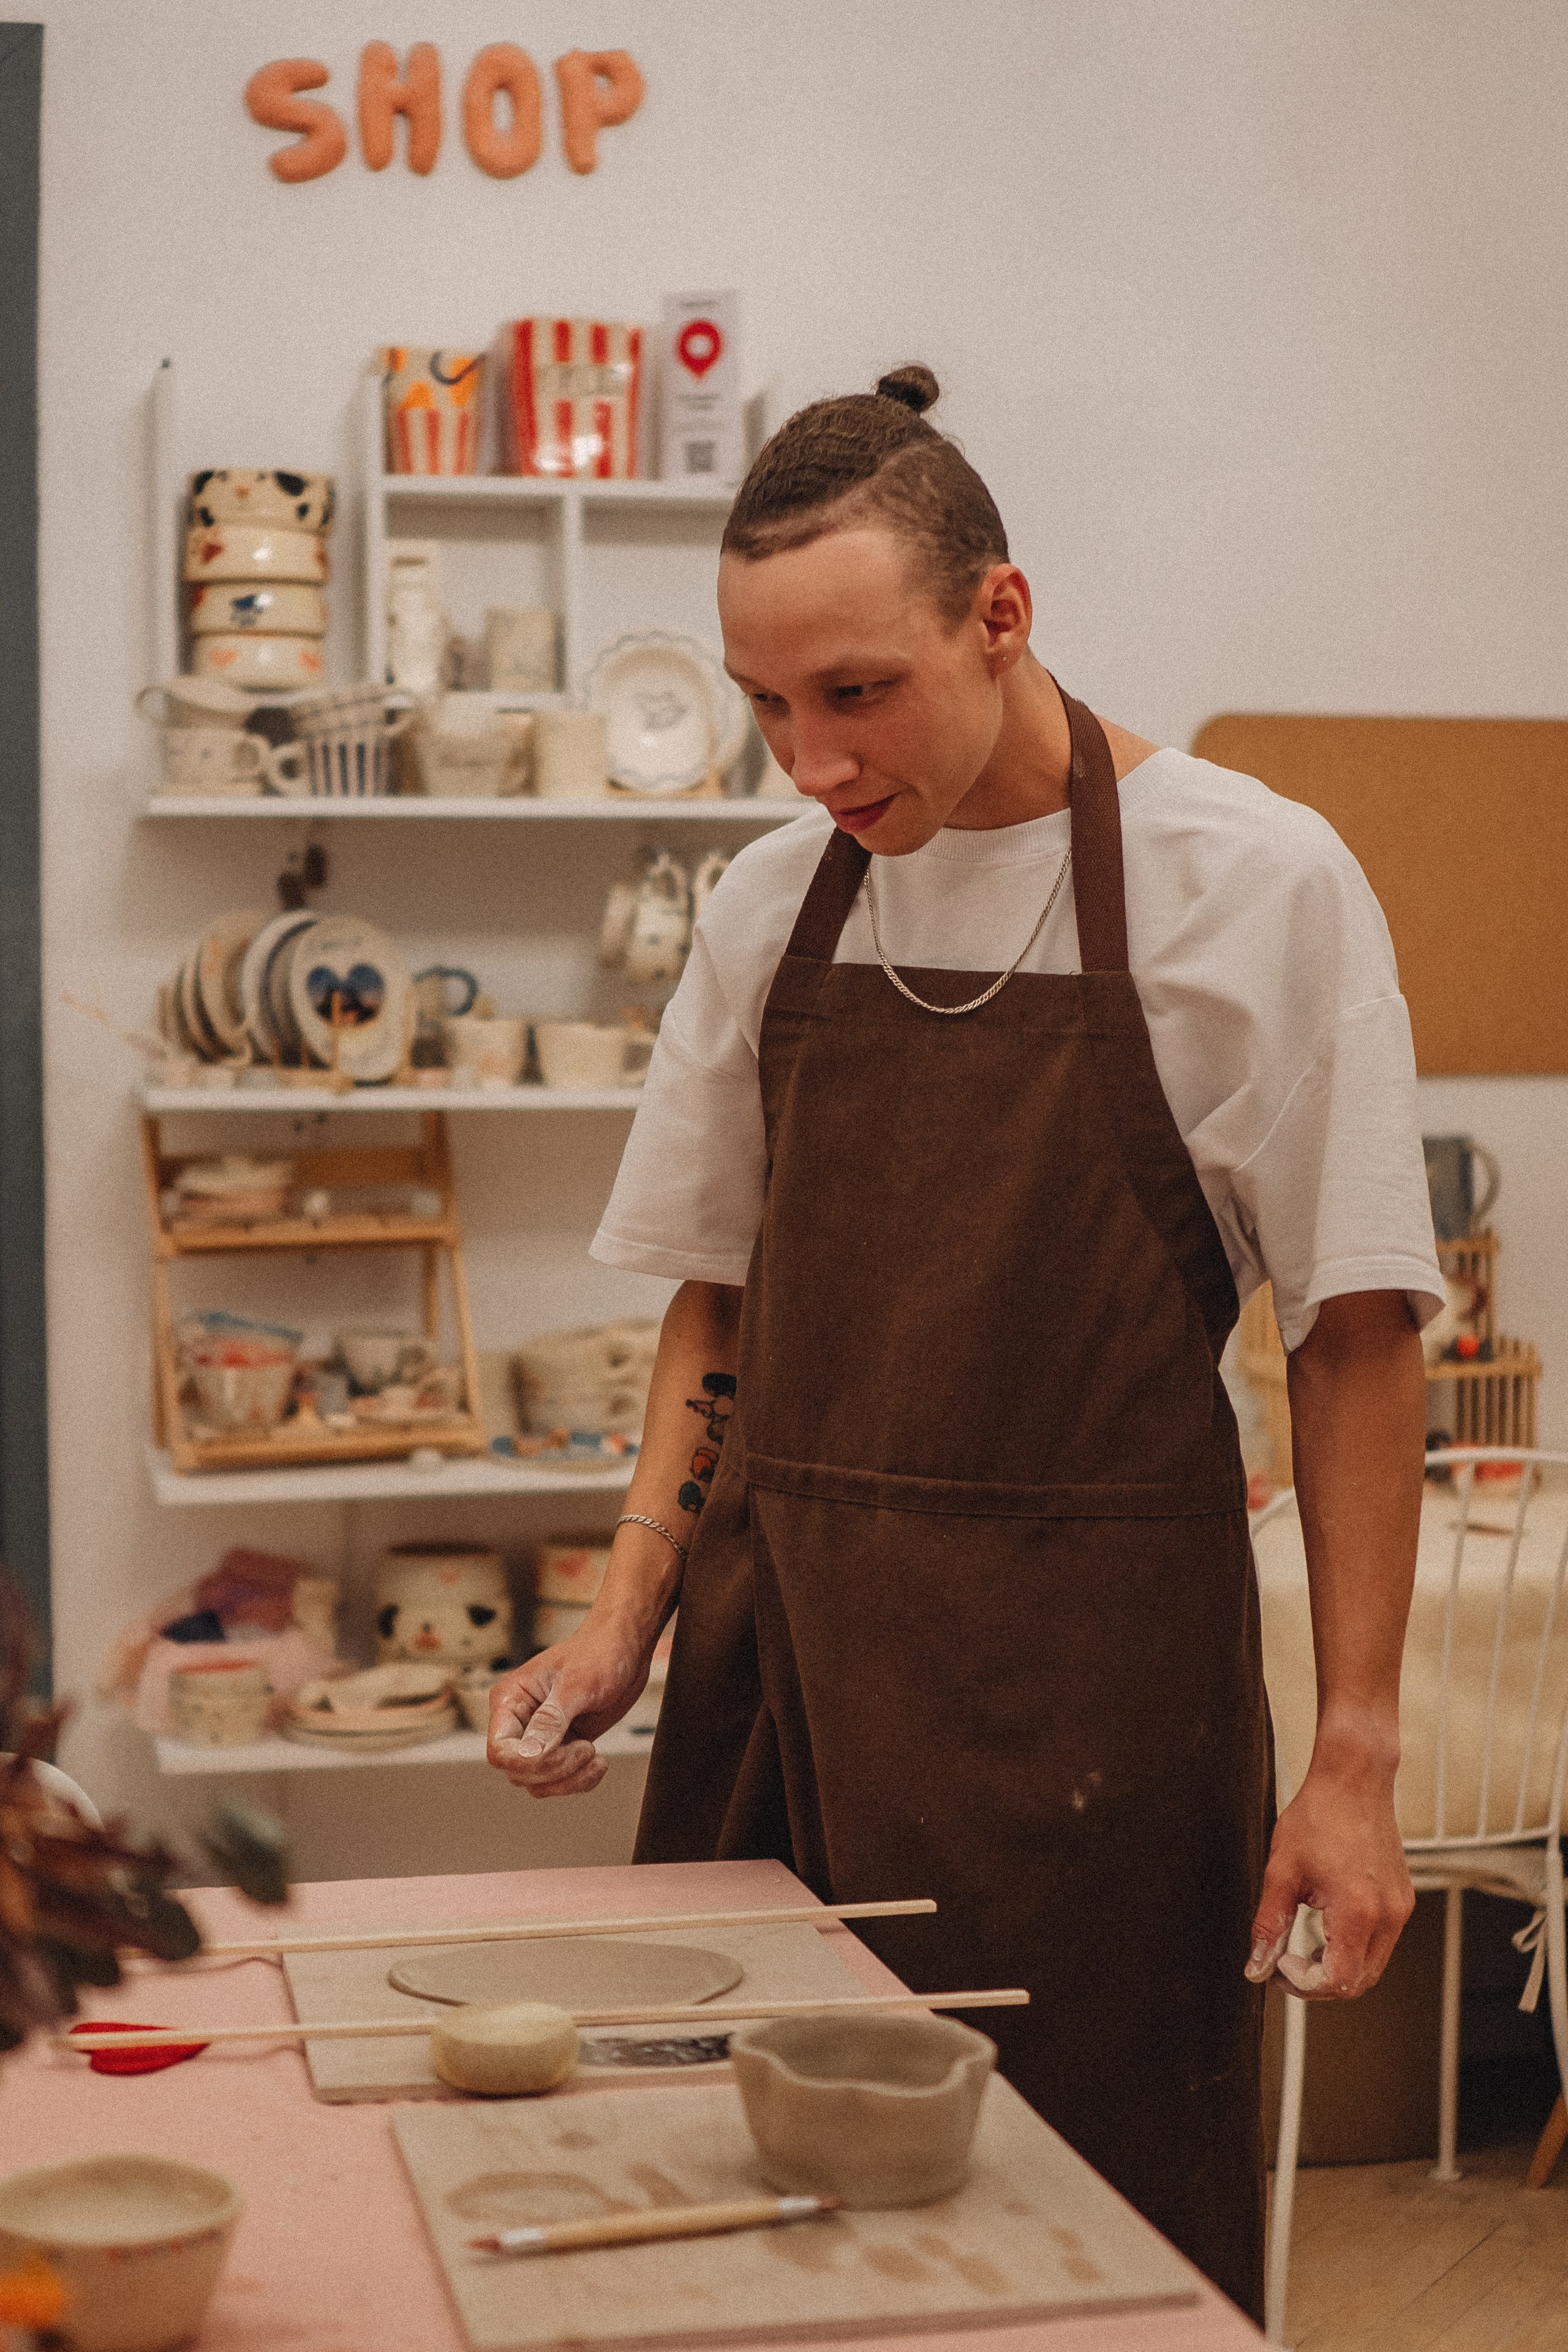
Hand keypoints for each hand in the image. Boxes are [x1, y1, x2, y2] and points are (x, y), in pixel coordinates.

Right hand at [487, 1627, 649, 1798]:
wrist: (625, 1648)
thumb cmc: (599, 1652)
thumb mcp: (576, 1683)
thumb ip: (551, 1719)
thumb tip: (528, 1754)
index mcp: (510, 1699)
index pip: (499, 1750)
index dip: (528, 1762)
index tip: (569, 1749)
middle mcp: (519, 1721)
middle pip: (517, 1772)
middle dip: (555, 1771)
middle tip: (588, 1750)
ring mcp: (540, 1736)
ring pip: (537, 1783)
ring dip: (568, 1781)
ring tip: (597, 1759)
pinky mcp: (562, 1746)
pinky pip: (559, 1780)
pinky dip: (579, 1781)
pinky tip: (599, 1763)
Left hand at [1245, 1742, 1413, 1998]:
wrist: (1353, 1779)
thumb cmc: (1317, 1816)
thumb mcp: (1281, 1871)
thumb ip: (1268, 1926)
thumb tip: (1256, 1969)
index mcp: (1358, 1910)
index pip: (1338, 1981)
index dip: (1303, 1983)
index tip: (1278, 1962)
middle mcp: (1388, 1915)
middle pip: (1359, 1982)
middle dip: (1318, 1982)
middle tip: (1284, 1963)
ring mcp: (1400, 1909)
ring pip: (1372, 1967)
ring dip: (1336, 1968)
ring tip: (1302, 1947)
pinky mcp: (1403, 1900)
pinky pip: (1380, 1944)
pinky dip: (1353, 1949)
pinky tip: (1325, 1929)